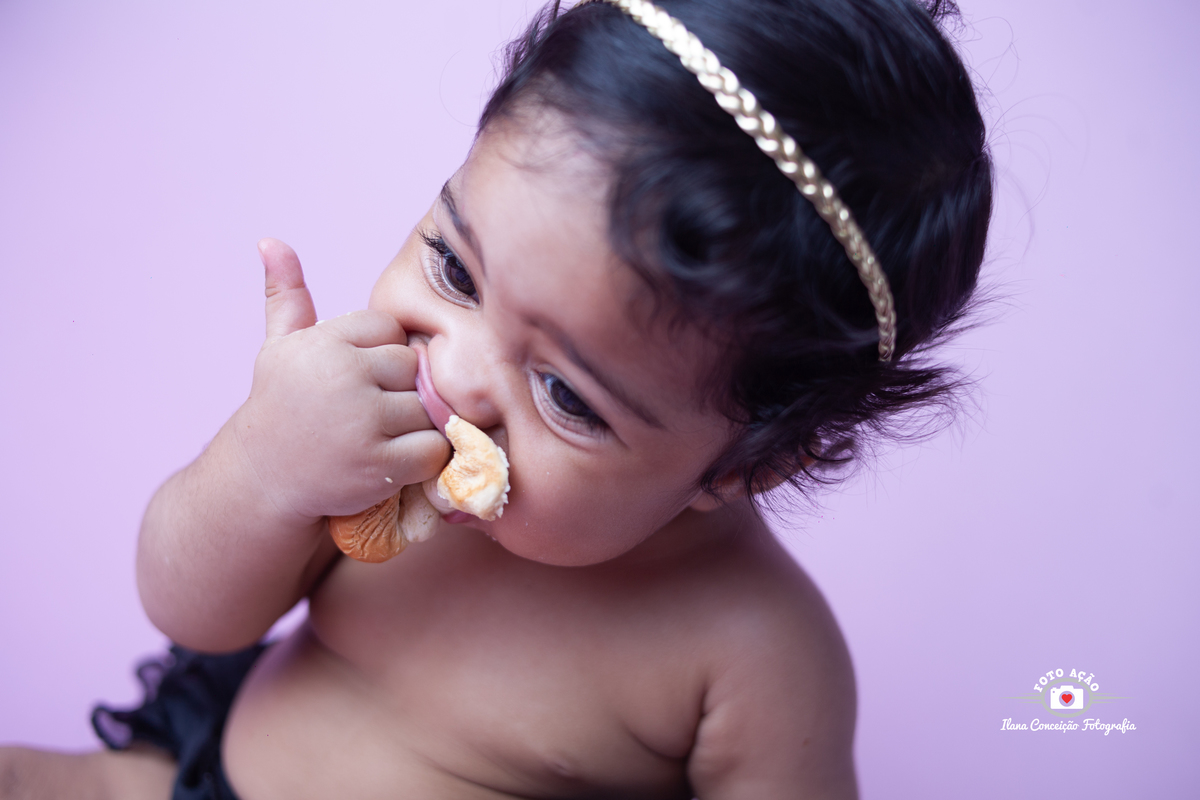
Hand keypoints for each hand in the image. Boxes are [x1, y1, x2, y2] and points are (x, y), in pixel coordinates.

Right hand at [230, 239, 450, 522]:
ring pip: (427, 407)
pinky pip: (433, 448)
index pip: (390, 330)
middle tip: (373, 412)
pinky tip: (397, 460)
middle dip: (401, 390)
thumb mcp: (278, 349)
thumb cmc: (279, 409)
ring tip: (383, 436)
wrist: (260, 482)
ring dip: (415, 425)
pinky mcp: (379, 465)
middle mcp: (343, 376)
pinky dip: (424, 459)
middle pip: (414, 367)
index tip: (358, 379)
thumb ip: (286, 295)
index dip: (381, 356)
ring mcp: (362, 422)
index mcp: (324, 343)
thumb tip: (270, 240)